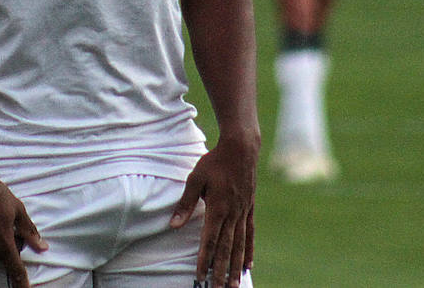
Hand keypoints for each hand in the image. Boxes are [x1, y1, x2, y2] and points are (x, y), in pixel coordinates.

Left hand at [171, 134, 257, 287]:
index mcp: (217, 208)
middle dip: (220, 272)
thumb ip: (185, 203)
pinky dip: (249, 251)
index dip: (204, 260)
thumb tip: (174, 225)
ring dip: (235, 267)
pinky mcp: (250, 209)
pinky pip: (250, 234)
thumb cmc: (215, 162)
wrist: (241, 148)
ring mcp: (243, 213)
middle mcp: (232, 214)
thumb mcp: (195, 179)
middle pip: (226, 249)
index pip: (209, 241)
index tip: (200, 277)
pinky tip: (248, 265)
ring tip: (234, 285)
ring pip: (239, 246)